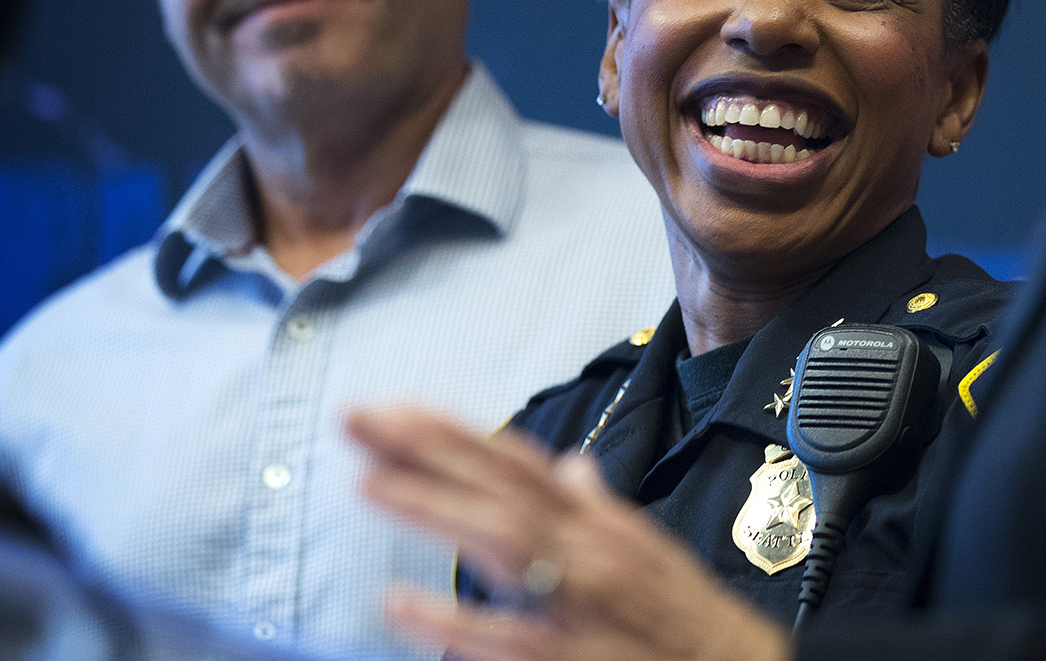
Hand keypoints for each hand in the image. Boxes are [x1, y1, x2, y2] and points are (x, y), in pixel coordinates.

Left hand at [347, 406, 792, 660]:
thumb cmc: (690, 618)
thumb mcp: (650, 550)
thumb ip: (599, 508)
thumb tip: (571, 466)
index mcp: (598, 524)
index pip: (515, 463)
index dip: (452, 433)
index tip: (392, 409)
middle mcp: (589, 550)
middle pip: (499, 486)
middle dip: (424, 449)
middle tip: (355, 418)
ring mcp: (581, 602)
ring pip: (503, 541)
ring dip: (435, 508)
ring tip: (367, 480)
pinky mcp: (574, 660)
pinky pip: (507, 640)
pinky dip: (453, 621)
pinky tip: (397, 605)